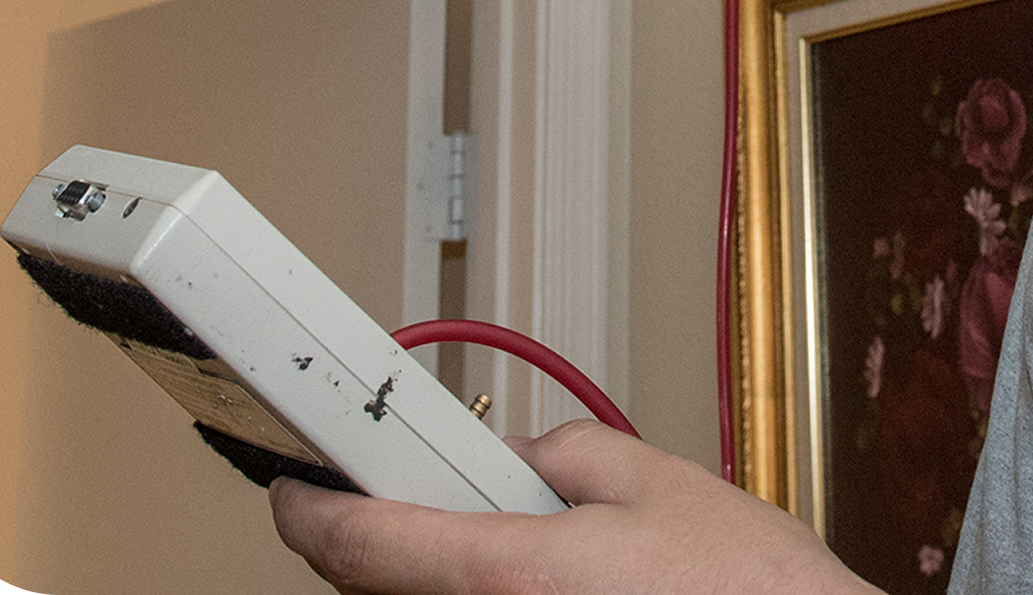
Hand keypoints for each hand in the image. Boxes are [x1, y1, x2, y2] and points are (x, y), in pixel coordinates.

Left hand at [270, 421, 876, 594]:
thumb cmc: (743, 588)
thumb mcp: (653, 477)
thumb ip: (562, 452)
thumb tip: (515, 459)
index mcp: (509, 576)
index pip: (363, 544)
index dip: (310, 510)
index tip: (289, 487)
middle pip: (378, 592)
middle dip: (377, 542)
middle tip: (402, 496)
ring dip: (431, 579)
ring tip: (503, 542)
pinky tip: (527, 580)